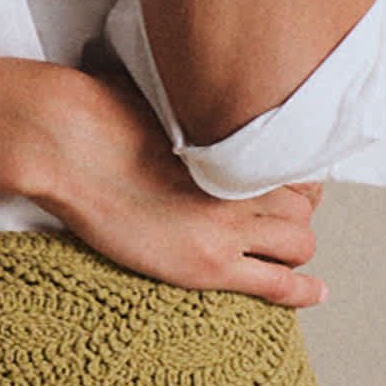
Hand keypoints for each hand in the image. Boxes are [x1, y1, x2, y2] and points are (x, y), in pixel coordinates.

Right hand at [36, 65, 328, 305]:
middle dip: (297, 213)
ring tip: (282, 253)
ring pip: (300, 244)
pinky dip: (303, 290)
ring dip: (294, 247)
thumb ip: (195, 105)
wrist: (71, 146)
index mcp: (236, 140)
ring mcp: (231, 227)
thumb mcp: (162, 95)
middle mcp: (244, 182)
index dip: (296, 178)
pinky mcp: (211, 264)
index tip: (287, 184)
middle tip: (277, 220)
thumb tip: (194, 93)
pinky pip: (277, 284)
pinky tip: (314, 292)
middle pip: (303, 206)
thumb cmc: (101, 113)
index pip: (297, 163)